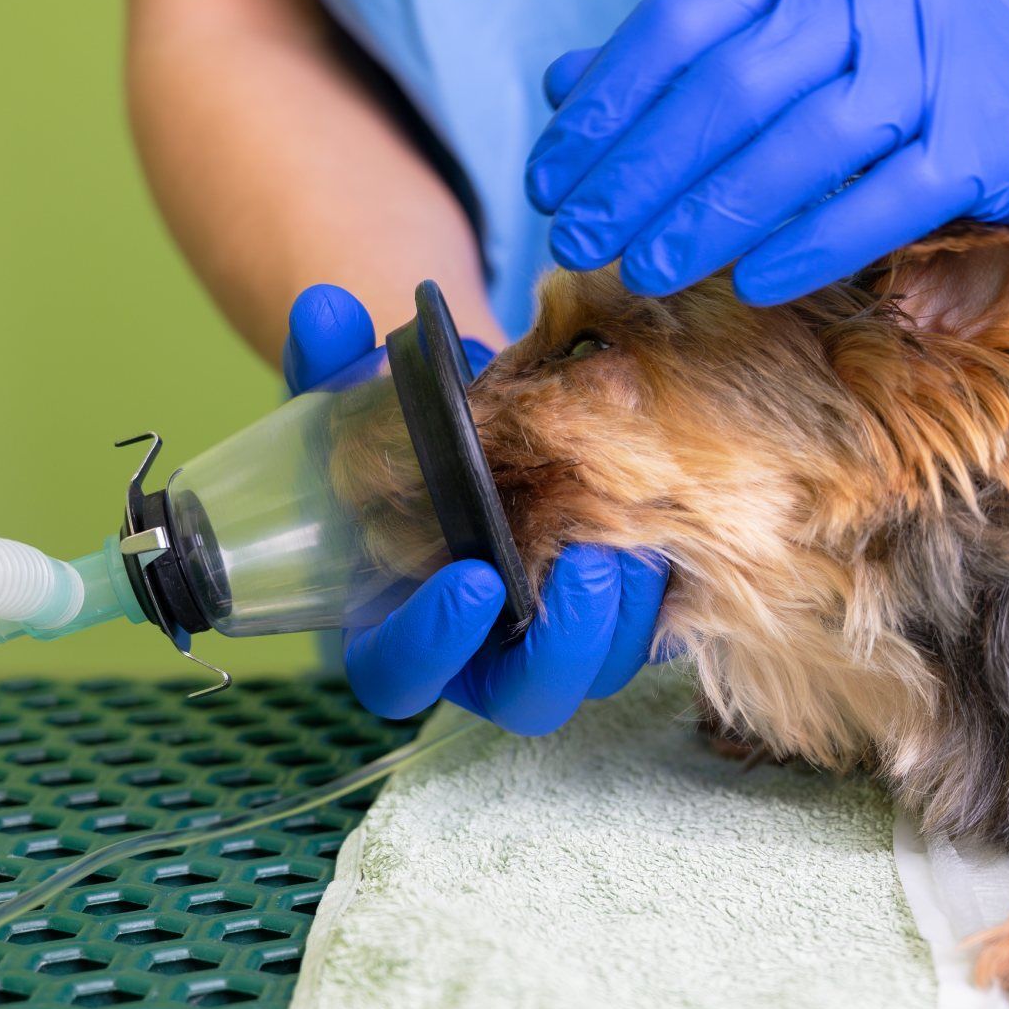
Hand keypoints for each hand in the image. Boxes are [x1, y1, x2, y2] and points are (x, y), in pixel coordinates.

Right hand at [285, 284, 668, 730]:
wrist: (497, 427)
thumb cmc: (411, 437)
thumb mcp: (360, 403)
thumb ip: (334, 367)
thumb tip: (328, 310)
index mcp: (400, 625)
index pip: (399, 677)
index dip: (431, 644)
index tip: (475, 577)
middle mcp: (487, 654)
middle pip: (527, 698)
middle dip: (562, 642)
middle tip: (589, 563)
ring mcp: (565, 643)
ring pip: (606, 666)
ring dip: (627, 611)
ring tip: (641, 528)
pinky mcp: (631, 615)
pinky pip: (662, 626)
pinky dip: (671, 582)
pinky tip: (680, 516)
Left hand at [525, 0, 1008, 304]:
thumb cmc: (896, 61)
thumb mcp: (793, 33)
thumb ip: (685, 58)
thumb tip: (558, 84)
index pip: (679, 26)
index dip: (603, 109)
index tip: (550, 181)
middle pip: (730, 89)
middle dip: (641, 176)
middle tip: (581, 241)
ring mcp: (931, 66)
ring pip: (802, 146)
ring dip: (712, 218)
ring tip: (647, 273)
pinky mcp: (981, 142)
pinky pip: (884, 201)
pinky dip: (814, 245)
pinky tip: (752, 284)